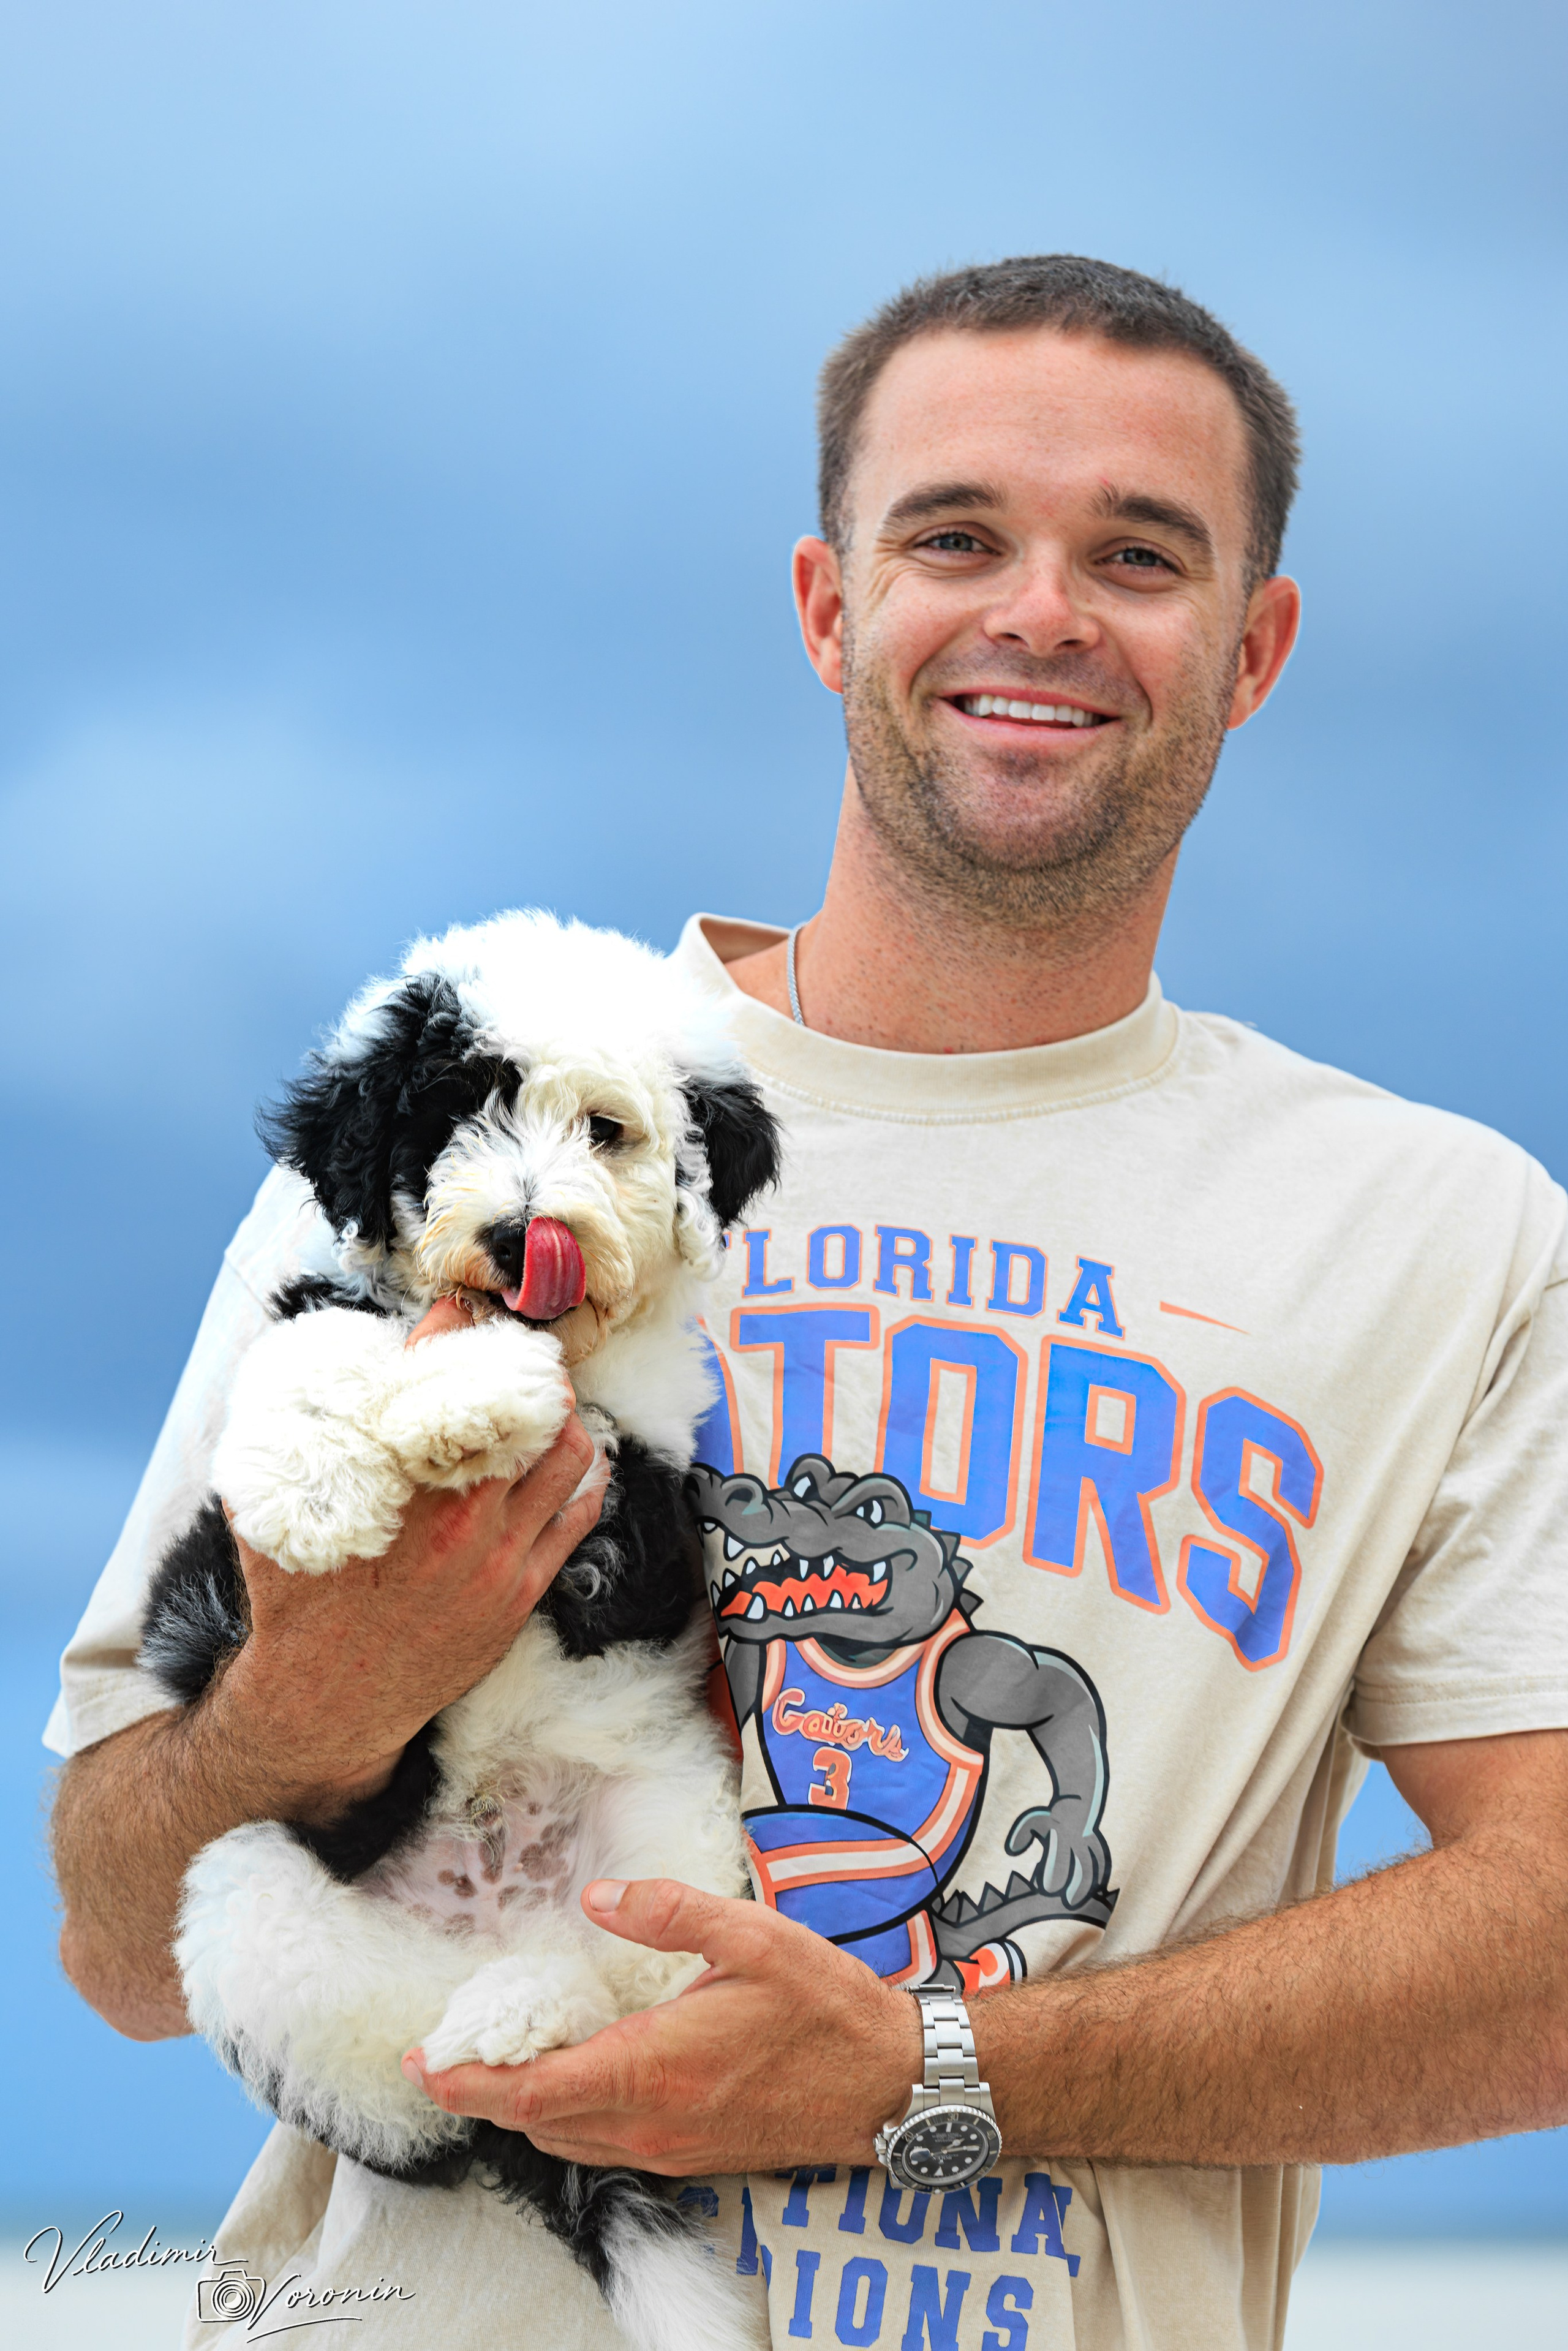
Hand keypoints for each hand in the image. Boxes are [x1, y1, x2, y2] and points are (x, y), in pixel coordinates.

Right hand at [214, 1297, 603, 1820]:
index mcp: (394, 1485)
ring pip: (567, 1457)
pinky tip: (572, 1455)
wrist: (325, 1703)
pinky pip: (577, 1515)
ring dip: (565, 1417)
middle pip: (523, 1410)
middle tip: (522, 1351)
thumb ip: (294, 1439)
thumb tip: (306, 1374)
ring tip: (550, 1399)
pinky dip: (582, 1475)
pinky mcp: (521, 1590)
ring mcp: (496, 1555)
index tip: (457, 1312)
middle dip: (527, 1368)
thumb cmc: (297, 1600)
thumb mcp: (275, 1508)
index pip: (439, 1378)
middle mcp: (454, 1516)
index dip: (452, 1329)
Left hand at [402, 1878, 922, 2172]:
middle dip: (484, 2090)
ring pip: (568, 2139)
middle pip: (536, 2123)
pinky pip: (605, 2144)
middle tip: (452, 2047)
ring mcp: (671, 2147)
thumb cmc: (825, 2009)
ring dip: (526, 2105)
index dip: (466, 2082)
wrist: (888, 2083)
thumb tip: (597, 1901)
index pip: (531, 2093)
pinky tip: (579, 2073)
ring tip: (506, 2055)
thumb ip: (669, 1914)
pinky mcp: (692, 2154)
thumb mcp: (751, 1937)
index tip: (423, 2060)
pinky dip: (570, 2115)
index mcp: (653, 2070)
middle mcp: (650, 2122)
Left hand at [1004, 1806, 1109, 1906]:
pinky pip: (1102, 1863)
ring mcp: (1090, 1843)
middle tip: (1067, 1902)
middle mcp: (1078, 1840)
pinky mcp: (1098, 1845)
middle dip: (1075, 1886)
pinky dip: (1099, 1878)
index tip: (1047, 1889)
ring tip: (1078, 1901)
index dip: (1054, 1876)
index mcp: (1062, 1834)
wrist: (1076, 1802)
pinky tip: (1094, 1891)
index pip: (1059, 1859)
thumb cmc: (1050, 1817)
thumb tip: (1013, 1850)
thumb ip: (1022, 1835)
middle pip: (1081, 1867)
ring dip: (1087, 1886)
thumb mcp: (1033, 1821)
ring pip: (1093, 1868)